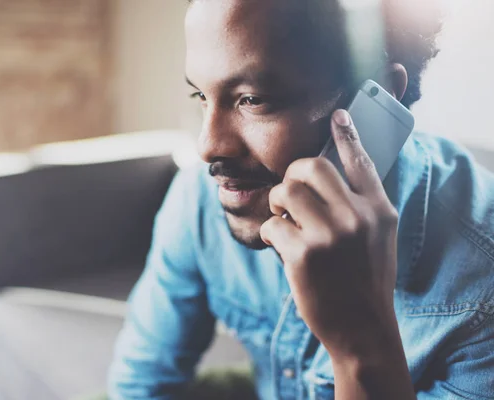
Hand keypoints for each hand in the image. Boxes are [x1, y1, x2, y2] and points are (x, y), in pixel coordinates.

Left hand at [260, 109, 401, 361]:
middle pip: (310, 166)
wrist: (363, 328)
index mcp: (378, 210)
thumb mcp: (379, 237)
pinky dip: (273, 236)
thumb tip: (330, 173)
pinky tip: (285, 249)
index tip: (337, 114)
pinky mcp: (303, 256)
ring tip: (287, 221)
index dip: (347, 134)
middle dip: (291, 175)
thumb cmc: (365, 280)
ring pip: (285, 191)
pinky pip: (273, 225)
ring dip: (278, 204)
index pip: (361, 161)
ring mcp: (330, 236)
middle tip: (290, 195)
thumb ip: (362, 204)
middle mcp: (357, 217)